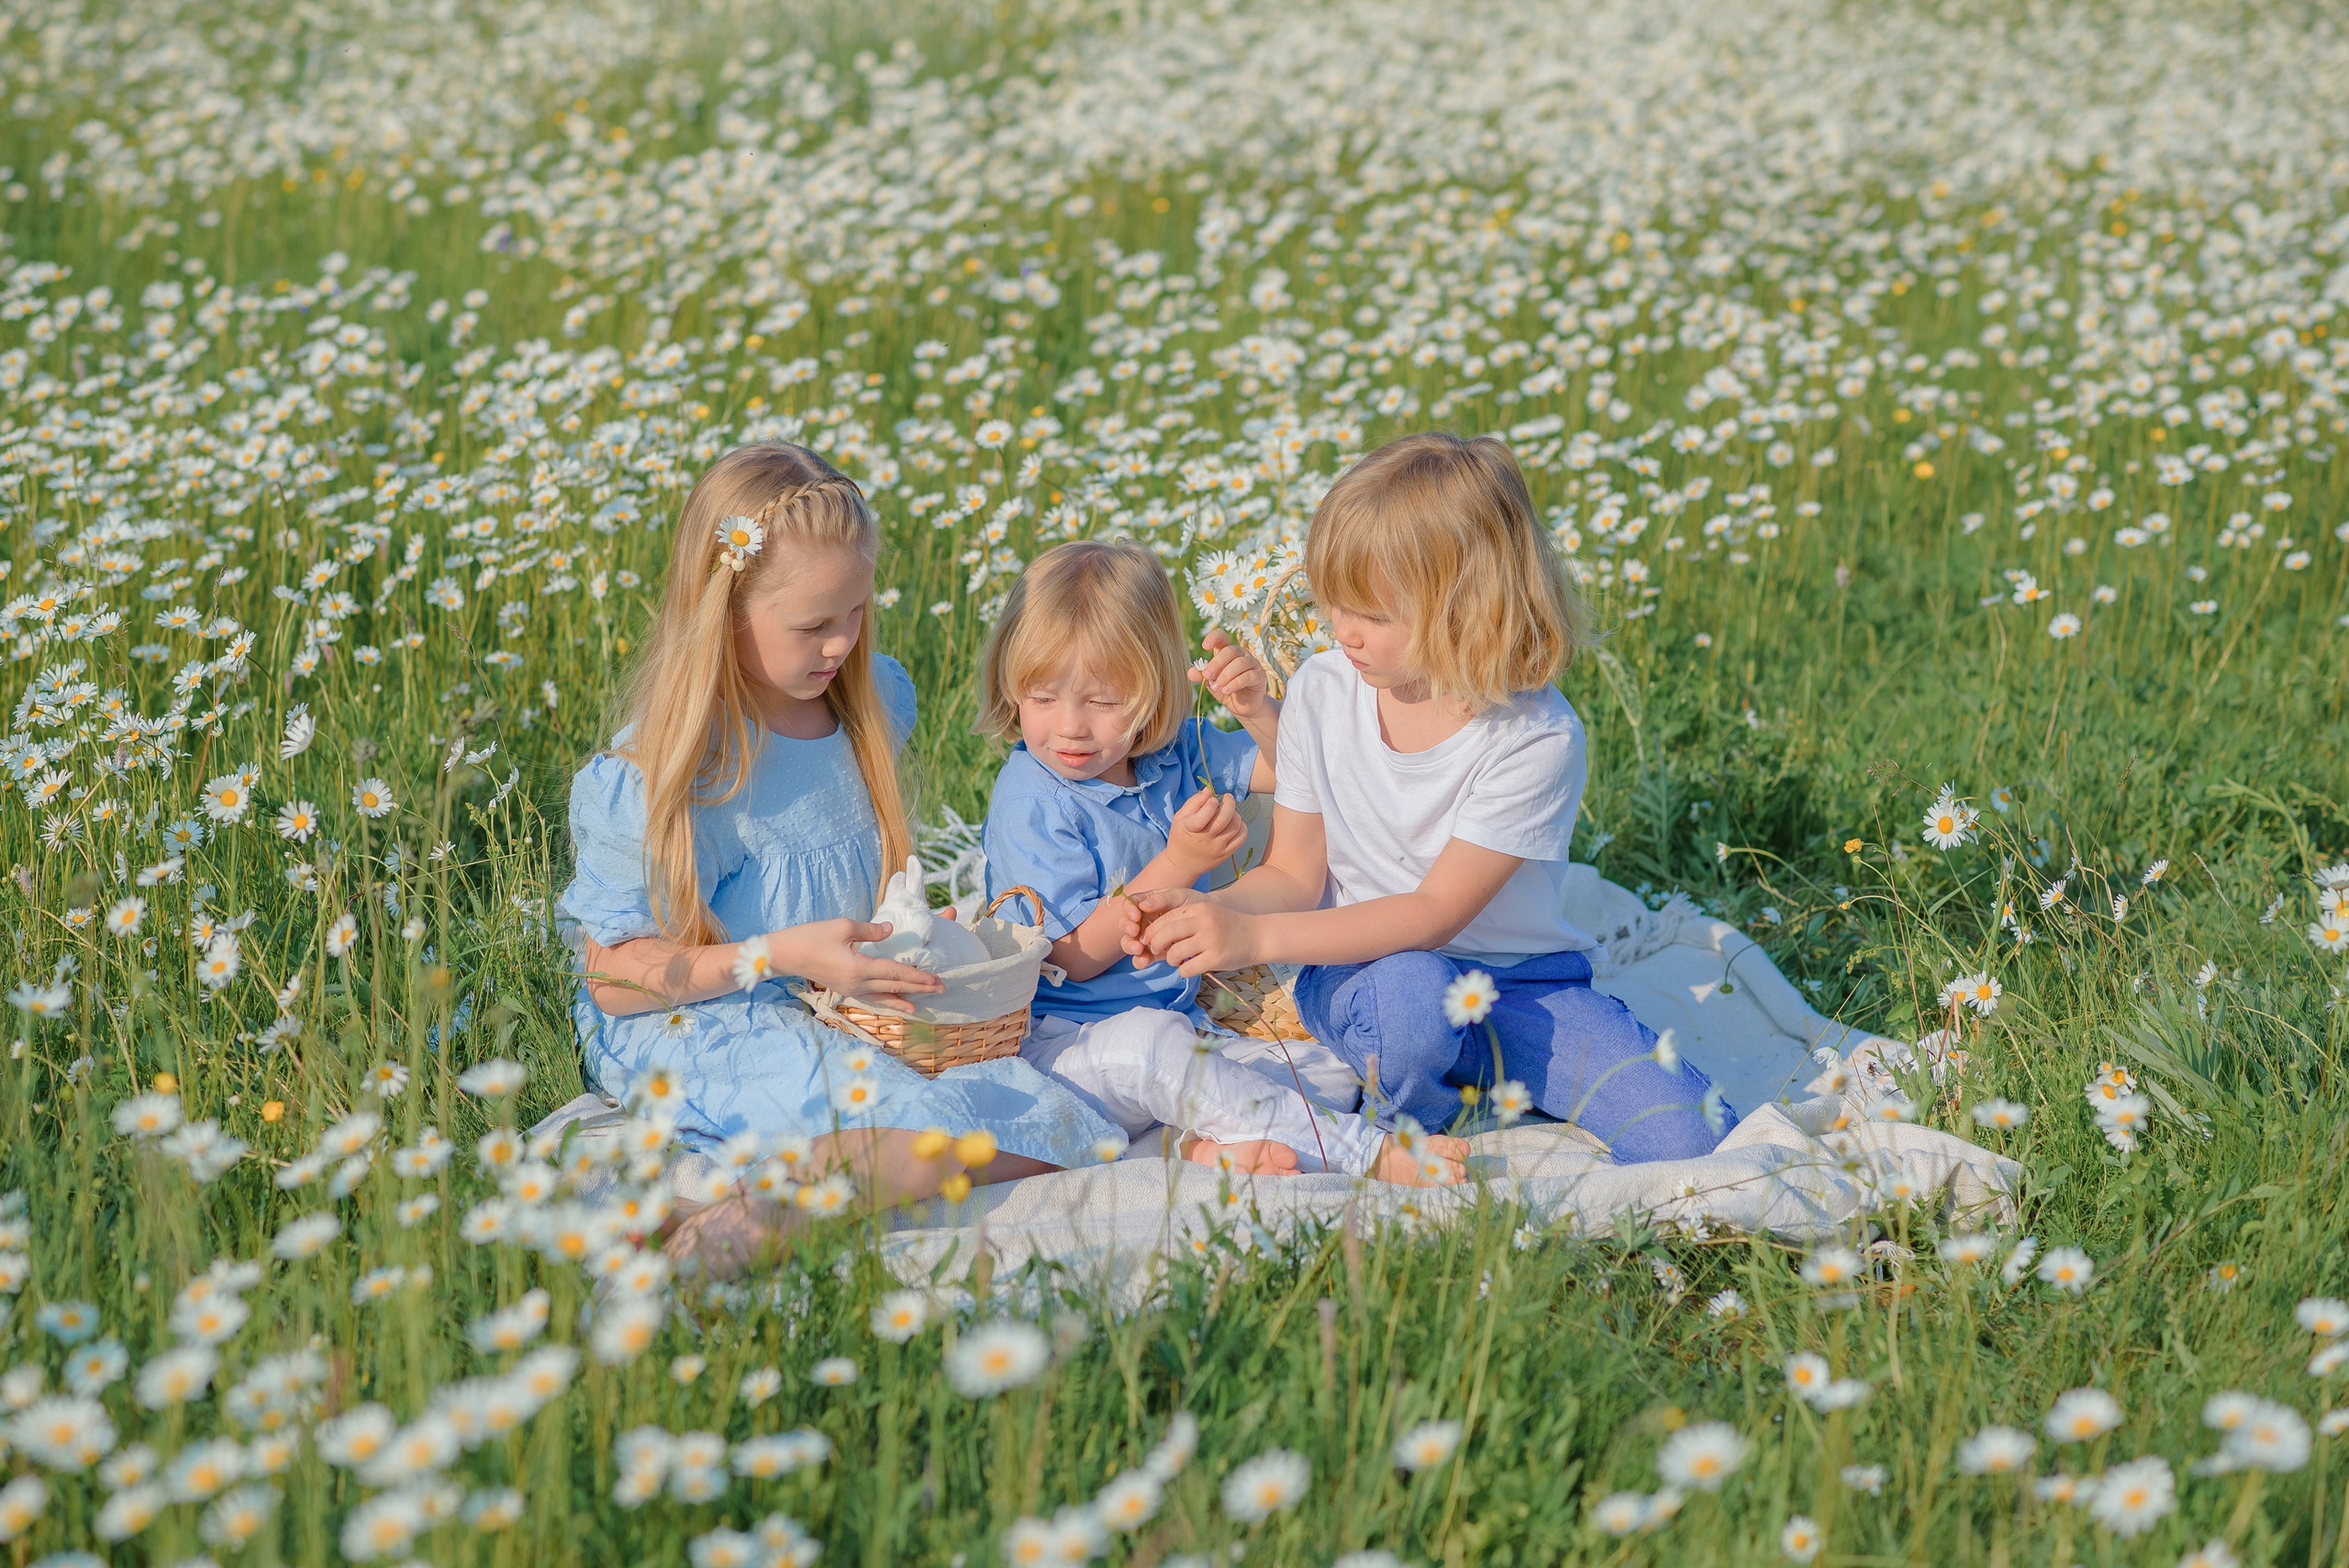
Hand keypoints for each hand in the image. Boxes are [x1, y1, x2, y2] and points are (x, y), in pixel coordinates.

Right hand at [770, 919, 945, 1014]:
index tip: (937, 980)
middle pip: (894, 988)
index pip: (896, 974)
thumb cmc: (812, 937)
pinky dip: (886, 1000)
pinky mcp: (845, 989)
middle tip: (941, 990)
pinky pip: (871, 997)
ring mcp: (851, 989)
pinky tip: (893, 1003)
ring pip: (883, 996)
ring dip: (904, 999)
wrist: (786, 954)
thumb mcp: (843, 927)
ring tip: (921, 1006)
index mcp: (859, 968)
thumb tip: (890, 930)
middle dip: (919, 989)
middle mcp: (858, 984)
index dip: (918, 977)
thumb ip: (870, 930)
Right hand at [1115, 886, 1204, 958]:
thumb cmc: (1192, 903)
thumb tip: (1143, 905)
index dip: (1128, 910)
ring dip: (1130, 946)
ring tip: (1139, 949)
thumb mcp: (1179, 896)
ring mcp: (1147, 937)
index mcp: (1146, 903)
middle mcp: (1143, 920)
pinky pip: (1141, 957)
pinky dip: (1140, 960)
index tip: (1136, 916)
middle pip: (1126, 924)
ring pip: (1130, 942)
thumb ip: (1162, 898)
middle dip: (1127, 929)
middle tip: (1135, 933)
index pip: (1130, 905)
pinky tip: (1144, 961)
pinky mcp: (1153, 952)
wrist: (1209, 921)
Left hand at [1130, 896, 1259, 977]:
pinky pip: (1187, 968)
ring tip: (1176, 960)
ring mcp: (1210, 940)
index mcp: (1198, 908)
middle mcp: (1203, 921)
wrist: (1258, 935)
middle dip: (1155, 945)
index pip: (1165, 918)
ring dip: (1170, 959)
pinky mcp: (1216, 958)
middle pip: (1165, 934)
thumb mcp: (1207, 914)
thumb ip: (1184, 920)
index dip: (1152, 931)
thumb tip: (1153, 935)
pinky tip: (1188, 968)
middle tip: (1157, 951)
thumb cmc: (1227, 927)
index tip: (1149, 940)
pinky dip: (1183, 971)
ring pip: (1174, 952)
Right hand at [1165, 785, 1245, 878]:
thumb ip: (1194, 802)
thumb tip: (1208, 790)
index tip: (1213, 799)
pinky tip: (1234, 823)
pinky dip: (1241, 827)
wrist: (1182, 865)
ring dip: (1235, 814)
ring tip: (1229, 812)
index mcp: (1190, 829)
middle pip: (1224, 820)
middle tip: (1227, 798)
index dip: (1210, 806)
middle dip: (1229, 804)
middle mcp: (1205, 840)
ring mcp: (1217, 848)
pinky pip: (1241, 838)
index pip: (1202, 818)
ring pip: (1235, 827)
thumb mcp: (1180, 817)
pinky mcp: (1226, 854)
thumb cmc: (1181, 836)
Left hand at [1189, 629, 1273, 720]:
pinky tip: (1226, 690)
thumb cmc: (1226, 690)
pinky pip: (1248, 676)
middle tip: (1207, 676)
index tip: (1205, 647)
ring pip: (1239, 663)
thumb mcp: (1211, 684)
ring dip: (1225, 675)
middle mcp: (1241, 654)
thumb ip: (1202, 677)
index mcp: (1227, 651)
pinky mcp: (1259, 676)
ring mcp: (1252, 664)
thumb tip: (1190, 672)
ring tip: (1216, 687)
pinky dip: (1235, 683)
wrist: (1242, 706)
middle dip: (1216, 663)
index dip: (1214, 637)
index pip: (1222, 637)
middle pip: (1230, 651)